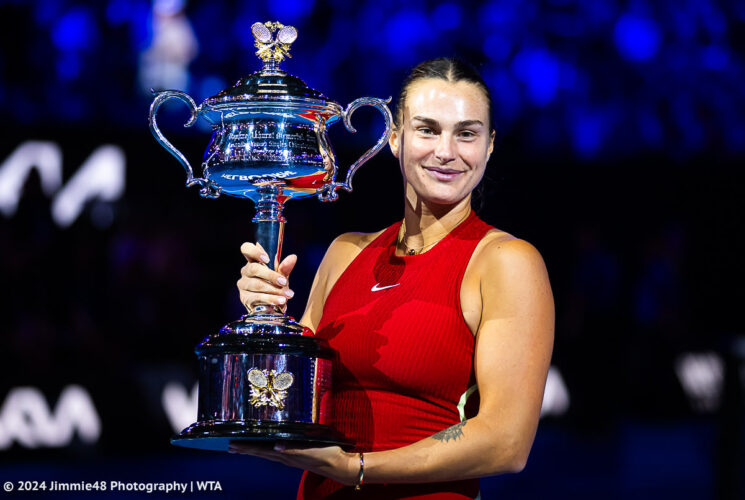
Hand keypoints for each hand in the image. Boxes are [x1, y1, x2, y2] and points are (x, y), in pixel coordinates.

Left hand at [228, 442, 358, 485]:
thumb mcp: (311, 450)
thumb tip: (276, 446)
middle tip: (229, 446)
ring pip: (266, 453)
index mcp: (287, 454)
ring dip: (253, 450)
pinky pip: (276, 453)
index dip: (247, 447)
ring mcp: (290, 458)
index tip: (233, 445)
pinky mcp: (296, 456)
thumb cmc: (327, 455)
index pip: (262, 450)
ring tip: (241, 448)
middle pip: (261, 452)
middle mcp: (286, 457)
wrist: (339, 465)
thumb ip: (293, 449)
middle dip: (245, 449)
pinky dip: (266, 449)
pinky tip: (265, 447)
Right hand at [237, 242, 297, 312]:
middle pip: (254, 269)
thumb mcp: (282, 276)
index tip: (267, 259)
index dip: (254, 251)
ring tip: (286, 296)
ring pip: (257, 284)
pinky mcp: (244, 298)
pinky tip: (280, 302)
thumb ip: (285, 267)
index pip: (246, 249)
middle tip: (284, 282)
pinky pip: (257, 297)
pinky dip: (270, 299)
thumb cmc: (275, 286)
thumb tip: (293, 257)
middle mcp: (246, 271)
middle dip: (271, 275)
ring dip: (274, 290)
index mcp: (253, 261)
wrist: (273, 306)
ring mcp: (243, 285)